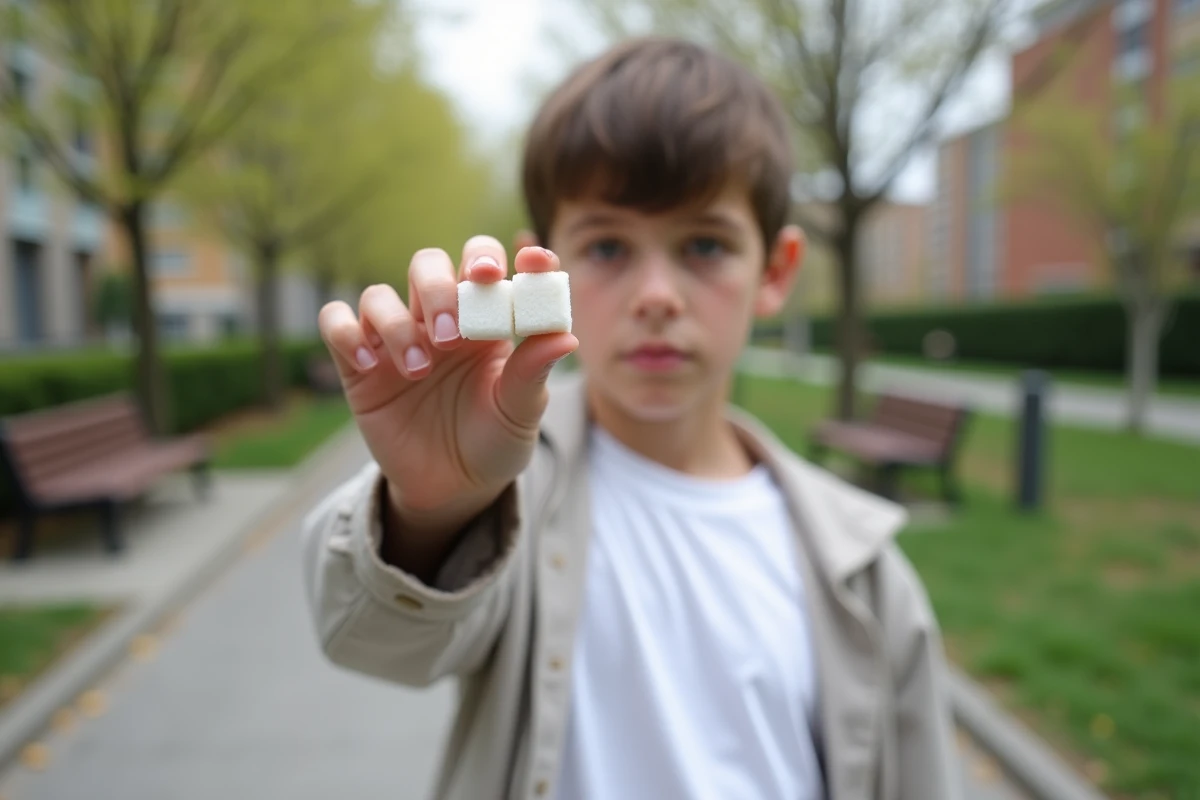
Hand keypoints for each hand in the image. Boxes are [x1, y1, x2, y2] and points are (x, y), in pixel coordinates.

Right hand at [318, 237, 577, 529]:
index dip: (502, 257)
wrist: (453, 490)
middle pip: (427, 264)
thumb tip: (566, 336)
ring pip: (379, 295)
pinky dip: (346, 332)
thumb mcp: (521, 412)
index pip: (486, 268)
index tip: (526, 263)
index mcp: (484, 319)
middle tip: (452, 333)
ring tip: (418, 371)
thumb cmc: (494, 441)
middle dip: (440, 287)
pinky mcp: (358, 365)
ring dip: (396, 325)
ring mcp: (396, 339)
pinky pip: (337, 323)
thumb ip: (534, 371)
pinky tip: (369, 362)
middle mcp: (438, 319)